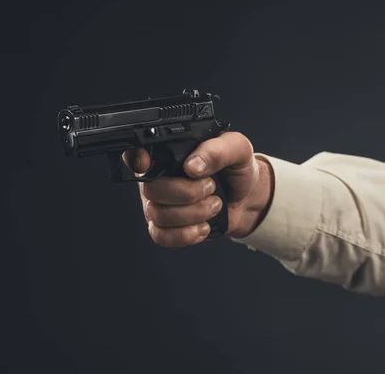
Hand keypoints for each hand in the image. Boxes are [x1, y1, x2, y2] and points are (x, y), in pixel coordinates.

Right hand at [123, 132, 273, 246]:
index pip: (136, 153)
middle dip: (187, 193)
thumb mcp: (236, 149)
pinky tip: (203, 226)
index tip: (149, 165)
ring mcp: (158, 204)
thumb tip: (192, 166)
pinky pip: (162, 236)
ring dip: (193, 214)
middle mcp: (157, 178)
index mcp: (168, 152)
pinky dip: (186, 234)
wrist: (247, 198)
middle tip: (211, 187)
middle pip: (151, 190)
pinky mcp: (166, 228)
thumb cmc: (236, 169)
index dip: (136, 160)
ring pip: (158, 215)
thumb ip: (216, 150)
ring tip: (214, 205)